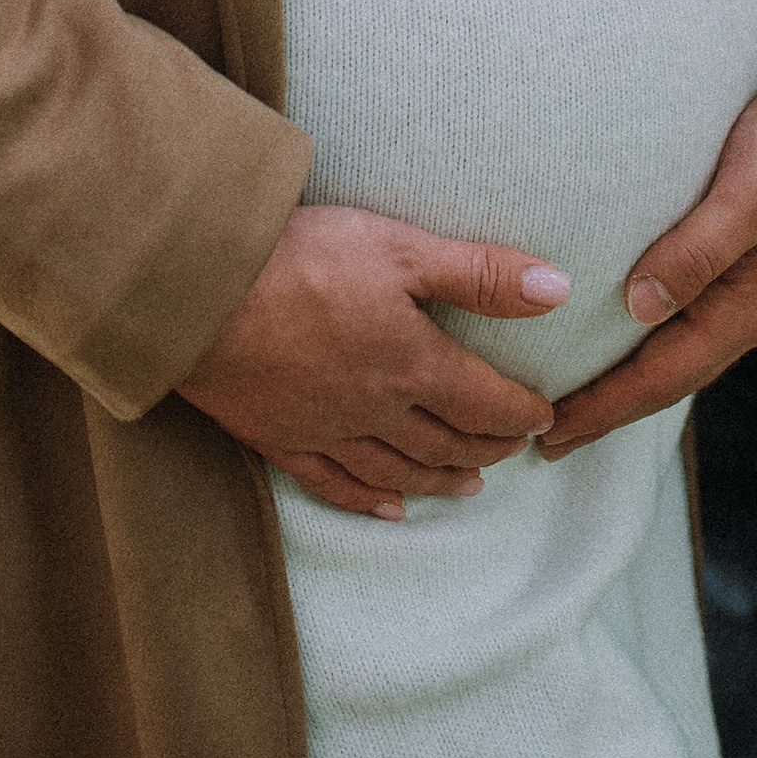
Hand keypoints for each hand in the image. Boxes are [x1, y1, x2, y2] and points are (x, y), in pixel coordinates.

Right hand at [177, 206, 569, 520]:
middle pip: (444, 442)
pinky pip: (333, 485)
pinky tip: (389, 510)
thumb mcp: (400, 247)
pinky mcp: (278, 438)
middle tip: (512, 449)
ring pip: (397, 471)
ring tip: (469, 486)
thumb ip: (479, 273)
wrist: (199, 291)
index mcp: (411, 362)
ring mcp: (324, 431)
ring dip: (439, 481)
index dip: (520, 412)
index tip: (545, 417)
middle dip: (486, 448)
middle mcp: (375, 409)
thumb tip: (557, 289)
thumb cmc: (300, 257)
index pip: (483, 401)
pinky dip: (368, 502)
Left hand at [536, 75, 756, 457]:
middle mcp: (748, 314)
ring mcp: (752, 293)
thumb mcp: (751, 193)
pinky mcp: (749, 266)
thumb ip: (697, 250)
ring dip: (627, 378)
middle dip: (608, 408)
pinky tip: (626, 329)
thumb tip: (637, 305)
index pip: (661, 377)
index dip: (604, 407)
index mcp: (748, 309)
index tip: (550, 436)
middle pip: (666, 378)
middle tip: (546, 436)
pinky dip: (649, 339)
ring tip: (577, 394)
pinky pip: (687, 321)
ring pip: (677, 353)